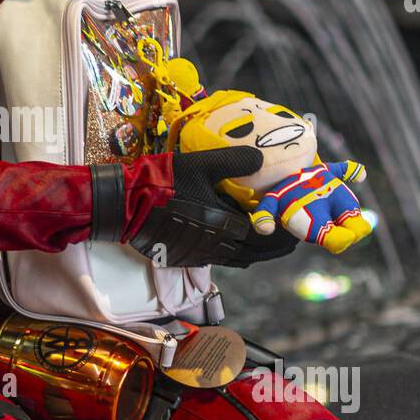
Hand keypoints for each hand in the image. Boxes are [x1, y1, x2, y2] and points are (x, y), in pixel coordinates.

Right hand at [128, 147, 294, 268]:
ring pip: (241, 260)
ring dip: (258, 253)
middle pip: (257, 253)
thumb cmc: (163, 182)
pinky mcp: (187, 258)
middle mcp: (216, 246)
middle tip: (290, 237)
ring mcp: (201, 255)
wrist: (124, 206)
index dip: (283, 232)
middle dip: (276, 246)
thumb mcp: (200, 163)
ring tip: (269, 243)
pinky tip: (237, 243)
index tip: (294, 224)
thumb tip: (262, 159)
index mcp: (224, 224)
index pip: (265, 234)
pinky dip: (237, 255)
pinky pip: (222, 261)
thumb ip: (234, 161)